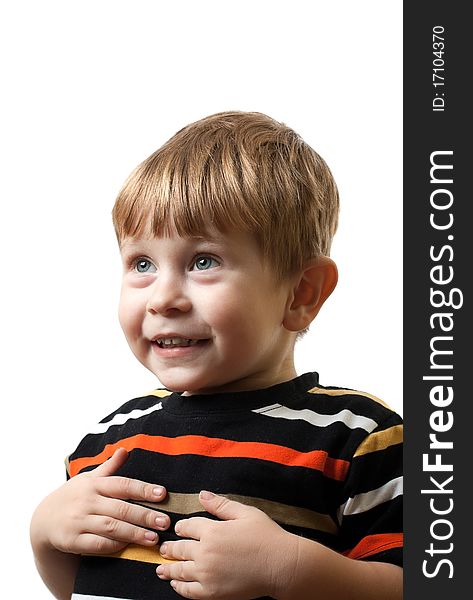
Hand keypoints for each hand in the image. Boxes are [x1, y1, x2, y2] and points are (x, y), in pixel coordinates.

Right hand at [31, 448, 169, 555]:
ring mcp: (78, 521)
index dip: (143, 489)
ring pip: (111, 527)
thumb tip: (125, 450)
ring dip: (134, 533)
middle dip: (144, 515)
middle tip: (165, 521)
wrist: (43, 520)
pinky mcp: (72, 540)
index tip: (162, 494)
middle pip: (121, 508)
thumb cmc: (74, 496)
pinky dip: (114, 545)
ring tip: (153, 538)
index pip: (122, 484)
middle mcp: (87, 501)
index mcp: (94, 484)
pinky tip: (129, 546)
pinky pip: (97, 544)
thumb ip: (109, 467)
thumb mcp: (88, 478)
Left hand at [156, 491, 294, 598]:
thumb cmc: (266, 536)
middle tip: (163, 548)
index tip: (179, 529)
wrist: (281, 565)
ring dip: (168, 568)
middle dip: (170, 548)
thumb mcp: (244, 513)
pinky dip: (179, 587)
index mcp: (213, 530)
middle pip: (179, 549)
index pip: (188, 527)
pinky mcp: (212, 592)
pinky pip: (189, 591)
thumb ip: (220, 504)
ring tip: (161, 568)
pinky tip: (175, 584)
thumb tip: (201, 495)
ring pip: (180, 570)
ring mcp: (207, 574)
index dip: (182, 527)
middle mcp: (206, 552)